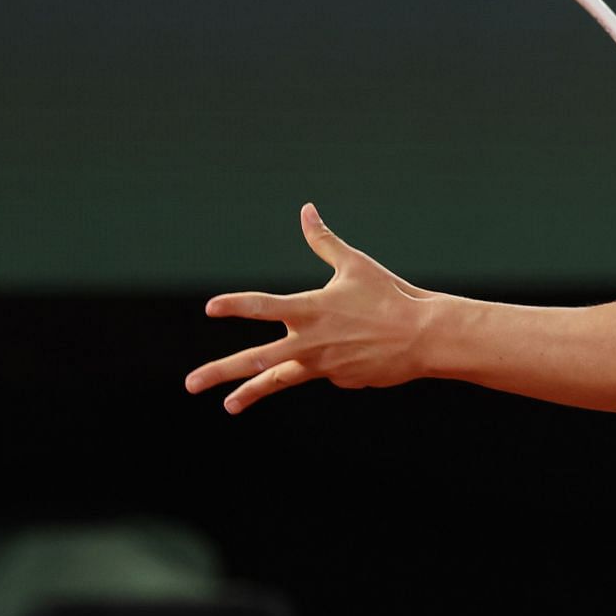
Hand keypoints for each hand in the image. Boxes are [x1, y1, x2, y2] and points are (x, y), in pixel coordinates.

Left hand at [185, 204, 435, 412]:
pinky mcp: (339, 379)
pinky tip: (356, 351)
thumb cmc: (390, 295)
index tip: (211, 307)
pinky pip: (324, 370)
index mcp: (310, 309)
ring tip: (228, 406)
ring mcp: (322, 366)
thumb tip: (306, 209)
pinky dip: (328, 361)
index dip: (234, 305)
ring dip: (249, 394)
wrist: (424, 338)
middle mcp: (309, 342)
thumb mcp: (355, 264)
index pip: (262, 306)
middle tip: (191, 384)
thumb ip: (323, 241)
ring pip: (277, 381)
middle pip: (255, 360)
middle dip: (220, 373)